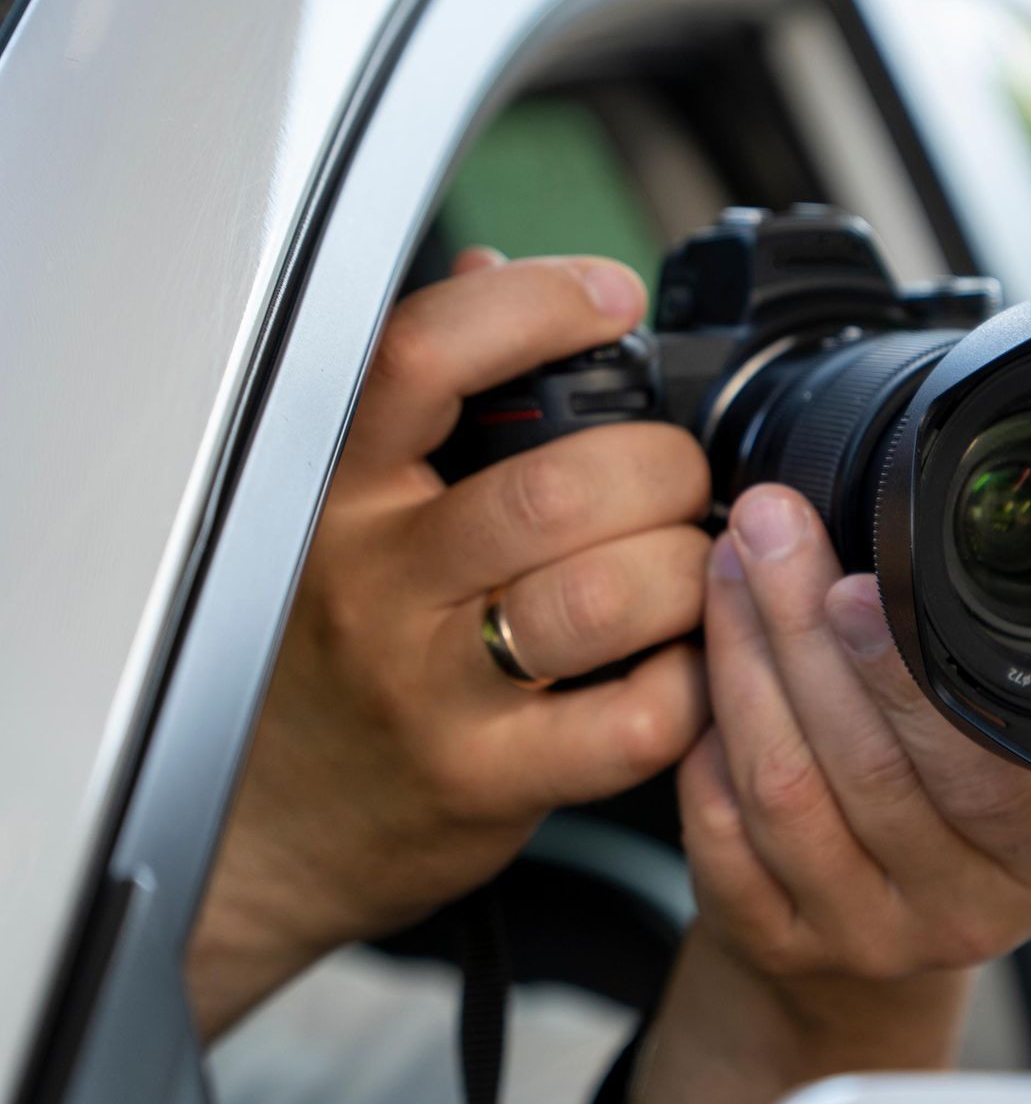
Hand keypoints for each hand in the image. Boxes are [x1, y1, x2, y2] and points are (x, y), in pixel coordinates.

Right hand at [189, 250, 711, 1036]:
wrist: (266, 827)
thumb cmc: (328, 653)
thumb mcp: (345, 513)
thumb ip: (422, 398)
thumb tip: (492, 276)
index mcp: (341, 494)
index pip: (423, 360)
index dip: (535, 308)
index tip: (609, 299)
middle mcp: (379, 583)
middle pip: (560, 489)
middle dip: (664, 468)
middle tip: (681, 482)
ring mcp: (431, 690)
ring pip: (608, 596)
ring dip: (685, 571)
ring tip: (686, 570)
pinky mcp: (490, 781)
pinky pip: (636, 720)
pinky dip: (692, 681)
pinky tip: (678, 663)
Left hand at [611, 484, 1030, 1103]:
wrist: (901, 925)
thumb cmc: (967, 796)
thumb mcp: (1021, 741)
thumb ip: (984, 674)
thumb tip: (902, 539)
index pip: (989, 773)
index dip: (910, 677)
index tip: (857, 580)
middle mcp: (971, 913)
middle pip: (870, 767)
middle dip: (805, 629)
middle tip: (771, 530)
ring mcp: (870, 941)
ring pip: (785, 791)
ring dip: (744, 665)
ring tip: (730, 570)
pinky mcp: (781, 948)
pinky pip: (722, 837)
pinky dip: (705, 746)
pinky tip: (705, 674)